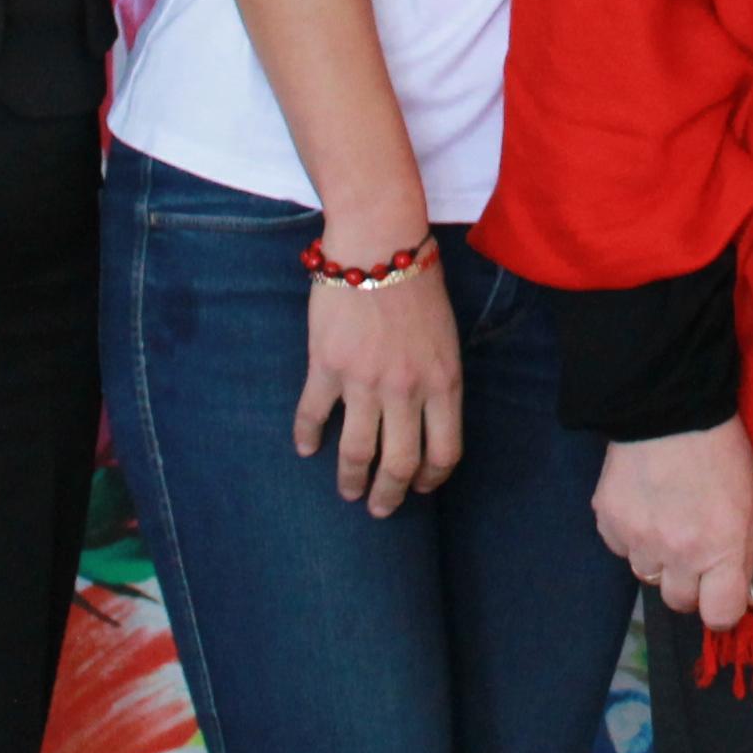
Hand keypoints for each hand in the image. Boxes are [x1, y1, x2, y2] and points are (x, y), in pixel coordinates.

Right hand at [296, 239, 462, 517]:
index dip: (432, 478)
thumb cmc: (418, 285)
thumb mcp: (446, 337)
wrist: (378, 243)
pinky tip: (306, 449)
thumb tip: (427, 419)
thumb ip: (438, 380)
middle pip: (400, 465)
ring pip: (357, 453)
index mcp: (444, 381)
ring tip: (348, 491)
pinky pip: (314, 416)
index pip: (444, 452)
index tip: (420, 487)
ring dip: (351, 481)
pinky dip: (308, 438)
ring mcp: (365, 381)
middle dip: (389, 496)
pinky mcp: (327, 367)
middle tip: (379, 509)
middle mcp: (407, 389)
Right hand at [598, 419, 752, 630]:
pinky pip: (620, 548)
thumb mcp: (750, 500)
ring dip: (657, 555)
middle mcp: (679, 552)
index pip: (720, 615)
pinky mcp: (608, 522)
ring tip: (667, 513)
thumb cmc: (720, 449)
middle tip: (694, 547)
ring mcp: (639, 539)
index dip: (722, 607)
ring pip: (646, 574)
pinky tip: (644, 501)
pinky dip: (631, 533)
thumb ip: (743, 552)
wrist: (667, 405)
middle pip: (679, 601)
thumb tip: (743, 598)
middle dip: (688, 582)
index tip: (722, 595)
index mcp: (722, 547)